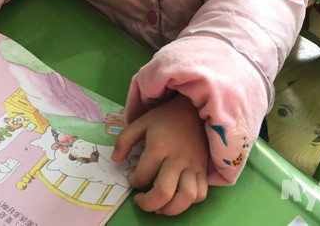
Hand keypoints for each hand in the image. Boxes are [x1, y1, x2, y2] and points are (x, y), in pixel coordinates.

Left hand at [112, 93, 208, 214]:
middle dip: (148, 204)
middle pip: (163, 192)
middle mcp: (177, 159)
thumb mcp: (141, 122)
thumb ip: (124, 140)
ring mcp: (193, 166)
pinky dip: (189, 202)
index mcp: (159, 147)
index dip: (133, 181)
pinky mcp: (203, 169)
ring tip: (160, 206)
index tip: (133, 176)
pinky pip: (201, 194)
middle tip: (140, 200)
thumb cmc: (165, 117)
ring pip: (186, 197)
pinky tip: (177, 197)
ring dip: (170, 208)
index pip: (143, 175)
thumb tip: (116, 160)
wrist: (193, 110)